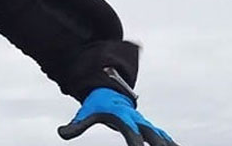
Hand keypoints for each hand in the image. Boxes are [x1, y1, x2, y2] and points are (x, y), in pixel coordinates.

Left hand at [58, 88, 177, 145]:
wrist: (108, 89)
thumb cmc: (96, 104)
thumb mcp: (85, 113)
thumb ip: (76, 125)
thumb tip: (61, 134)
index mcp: (122, 116)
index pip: (131, 132)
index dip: (135, 142)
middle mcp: (136, 119)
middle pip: (152, 134)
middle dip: (159, 144)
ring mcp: (144, 122)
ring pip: (160, 135)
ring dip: (168, 144)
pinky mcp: (147, 125)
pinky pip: (162, 135)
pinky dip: (170, 142)